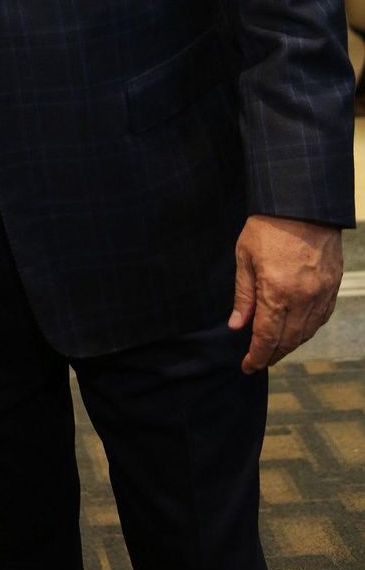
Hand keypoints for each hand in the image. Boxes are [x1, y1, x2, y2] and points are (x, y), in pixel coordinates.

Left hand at [228, 214, 342, 372]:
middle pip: (288, 340)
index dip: (256, 356)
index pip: (267, 337)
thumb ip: (243, 295)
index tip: (248, 366)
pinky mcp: (333, 286)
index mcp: (276, 292)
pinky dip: (308, 329)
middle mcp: (302, 299)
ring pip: (307, 332)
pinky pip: (321, 318)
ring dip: (291, 345)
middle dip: (273, 354)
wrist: (302, 204)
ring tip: (276, 349)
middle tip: (259, 360)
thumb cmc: (268, 227)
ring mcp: (321, 294)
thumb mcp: (245, 257)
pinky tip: (297, 330)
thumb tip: (237, 326)